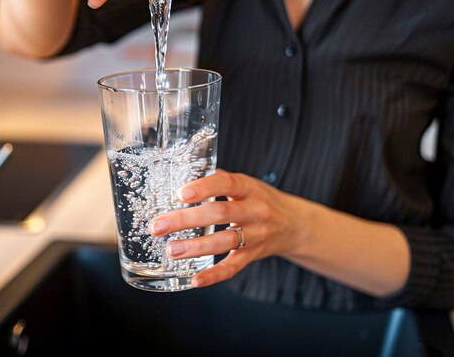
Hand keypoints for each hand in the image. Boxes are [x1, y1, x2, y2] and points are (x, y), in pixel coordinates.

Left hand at [147, 169, 311, 287]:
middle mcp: (256, 210)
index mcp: (250, 188)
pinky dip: (214, 275)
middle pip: (220, 213)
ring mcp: (257, 235)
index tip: (180, 194)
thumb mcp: (246, 184)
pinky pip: (234, 267)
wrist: (295, 224)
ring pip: (226, 241)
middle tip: (158, 226)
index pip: (227, 183)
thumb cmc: (260, 200)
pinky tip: (195, 279)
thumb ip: (218, 181)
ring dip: (196, 247)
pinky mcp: (254, 255)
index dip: (204, 188)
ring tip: (172, 250)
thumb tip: (182, 175)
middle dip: (186, 220)